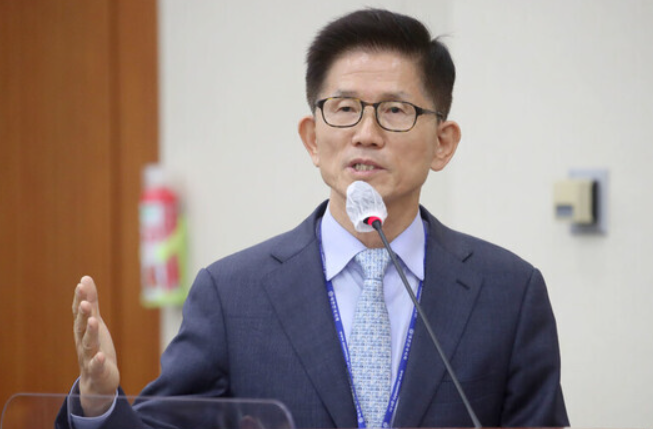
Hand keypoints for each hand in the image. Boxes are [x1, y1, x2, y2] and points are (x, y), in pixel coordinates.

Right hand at [73, 276, 119, 416]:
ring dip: (90, 333)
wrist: (96, 382)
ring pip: (88, 345)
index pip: (79, 313)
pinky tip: (99, 356)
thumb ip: (91, 302)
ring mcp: (89, 358)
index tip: (81, 285)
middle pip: (82, 327)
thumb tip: (85, 278)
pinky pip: (96, 367)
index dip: (80, 299)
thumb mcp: (95, 322)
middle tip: (86, 302)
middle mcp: (82, 342)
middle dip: (83, 315)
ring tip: (94, 322)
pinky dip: (96, 362)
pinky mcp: (97, 372)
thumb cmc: (95, 347)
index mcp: (82, 330)